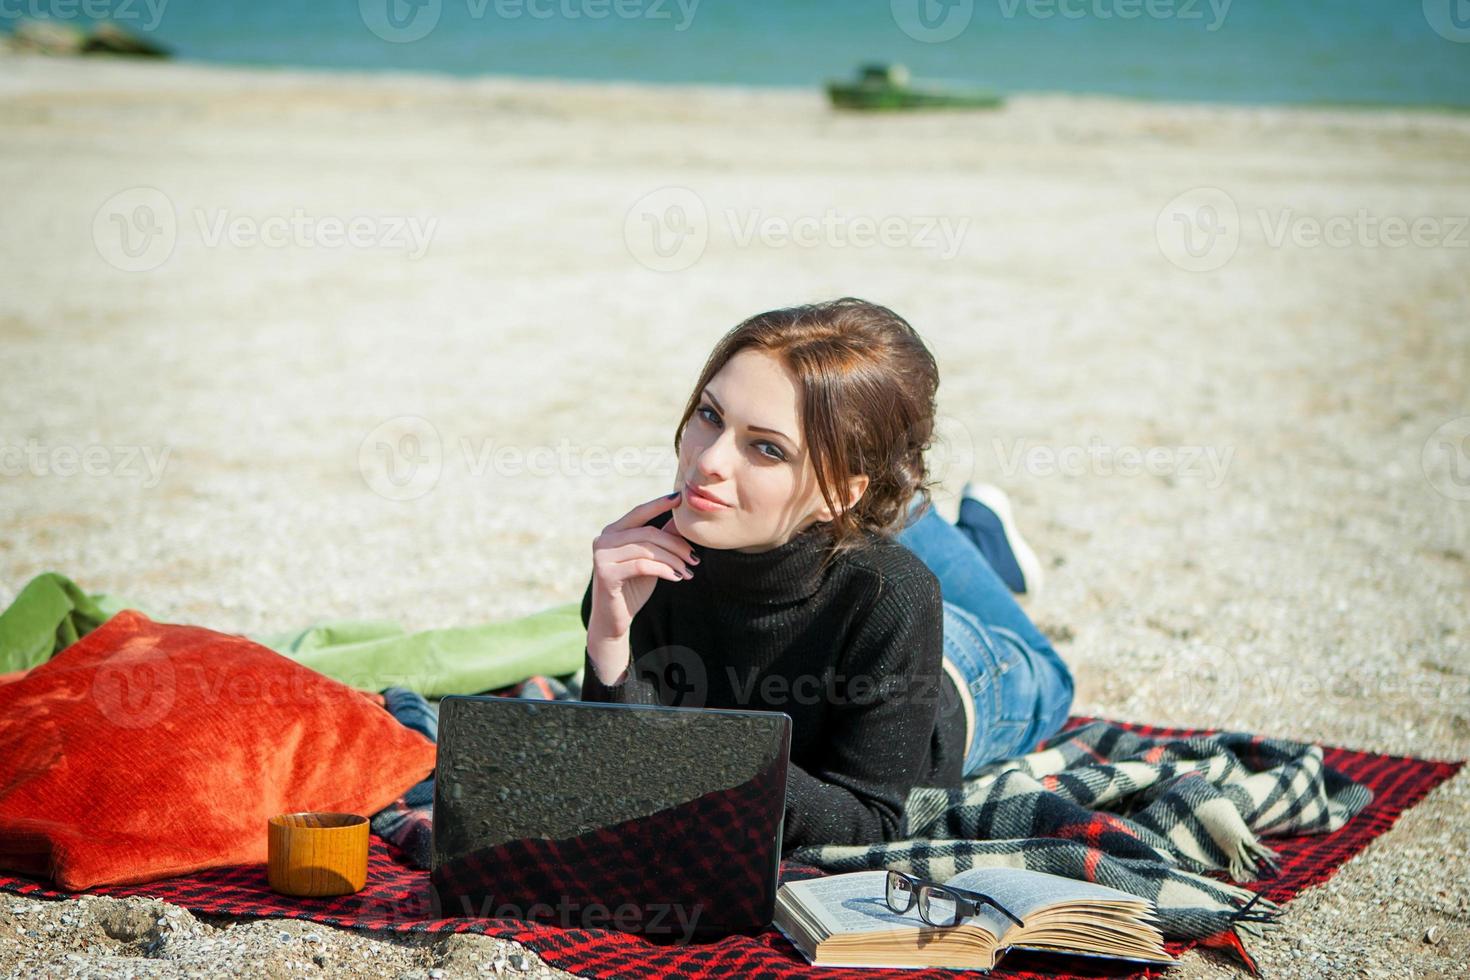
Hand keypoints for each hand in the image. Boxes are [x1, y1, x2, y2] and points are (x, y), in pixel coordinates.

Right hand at [588, 491, 697, 640]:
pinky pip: (642, 566)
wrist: (614, 620)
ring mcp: (601, 556)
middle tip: (695, 558)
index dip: (659, 504)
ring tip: (688, 571)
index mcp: (613, 531)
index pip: (639, 512)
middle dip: (676, 544)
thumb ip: (661, 538)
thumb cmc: (633, 587)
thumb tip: (680, 518)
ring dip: (673, 560)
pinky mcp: (605, 573)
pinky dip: (663, 570)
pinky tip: (676, 578)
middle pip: (648, 533)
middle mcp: (603, 539)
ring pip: (647, 549)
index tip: (680, 497)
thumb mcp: (650, 559)